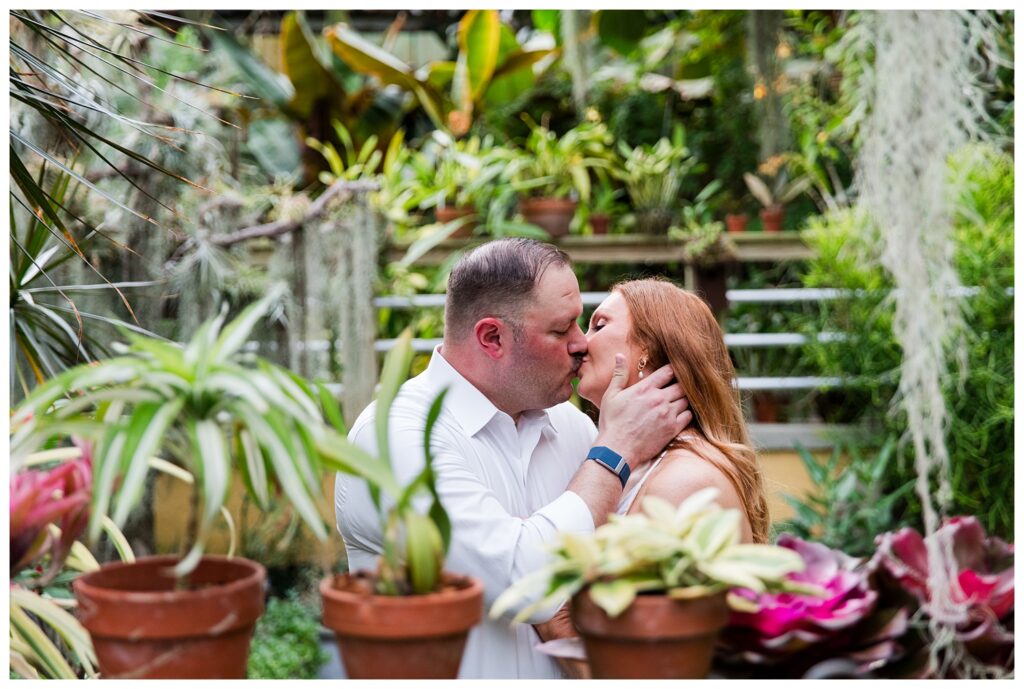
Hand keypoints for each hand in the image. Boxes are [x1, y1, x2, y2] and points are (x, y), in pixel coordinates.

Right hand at [594, 353, 691, 468]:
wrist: (616, 450)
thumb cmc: (612, 422)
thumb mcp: (611, 395)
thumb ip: (619, 374)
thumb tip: (620, 356)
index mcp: (645, 389)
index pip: (668, 371)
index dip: (672, 370)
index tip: (672, 373)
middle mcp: (659, 399)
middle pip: (681, 385)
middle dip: (680, 384)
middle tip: (677, 387)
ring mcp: (667, 414)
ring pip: (686, 400)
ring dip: (683, 399)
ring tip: (677, 401)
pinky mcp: (672, 429)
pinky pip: (688, 415)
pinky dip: (686, 413)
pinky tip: (678, 414)